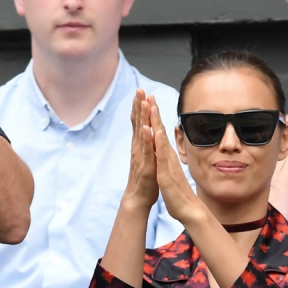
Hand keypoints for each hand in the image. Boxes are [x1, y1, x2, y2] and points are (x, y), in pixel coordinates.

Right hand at [122, 89, 159, 210]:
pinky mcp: (146, 164)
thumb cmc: (145, 178)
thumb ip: (147, 144)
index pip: (140, 121)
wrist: (138, 197)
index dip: (140, 106)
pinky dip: (146, 138)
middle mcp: (138, 146)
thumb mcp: (147, 157)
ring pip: (141, 132)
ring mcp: (141, 155)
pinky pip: (146, 149)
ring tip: (142, 102)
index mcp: (140, 144)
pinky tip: (147, 128)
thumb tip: (148, 131)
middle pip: (138, 122)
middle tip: (139, 89)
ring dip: (141, 117)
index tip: (141, 92)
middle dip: (139, 105)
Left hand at [150, 100, 198, 222]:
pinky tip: (156, 132)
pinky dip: (158, 142)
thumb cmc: (177, 191)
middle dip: (153, 111)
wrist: (188, 208)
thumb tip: (164, 149)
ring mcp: (167, 161)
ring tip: (150, 105)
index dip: (153, 116)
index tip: (148, 100)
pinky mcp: (166, 171)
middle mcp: (167, 154)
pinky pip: (162, 155)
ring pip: (161, 138)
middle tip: (149, 94)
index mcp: (166, 154)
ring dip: (155, 121)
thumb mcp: (169, 170)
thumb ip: (167, 158)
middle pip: (160, 129)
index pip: (159, 131)